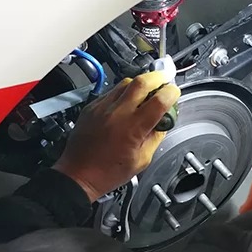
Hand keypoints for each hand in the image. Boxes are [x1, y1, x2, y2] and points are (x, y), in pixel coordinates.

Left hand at [53, 71, 180, 200]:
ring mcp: (102, 108)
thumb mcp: (142, 160)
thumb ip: (155, 137)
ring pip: (125, 82)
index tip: (174, 93)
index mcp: (133, 128)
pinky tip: (127, 102)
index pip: (159, 100)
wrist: (77, 175)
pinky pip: (112, 91)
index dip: (172, 93)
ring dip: (140, 83)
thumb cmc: (106, 172)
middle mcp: (117, 114)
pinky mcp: (92, 107)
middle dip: (158, 77)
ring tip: (146, 91)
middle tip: (165, 79)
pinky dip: (123, 92)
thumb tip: (163, 122)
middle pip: (142, 81)